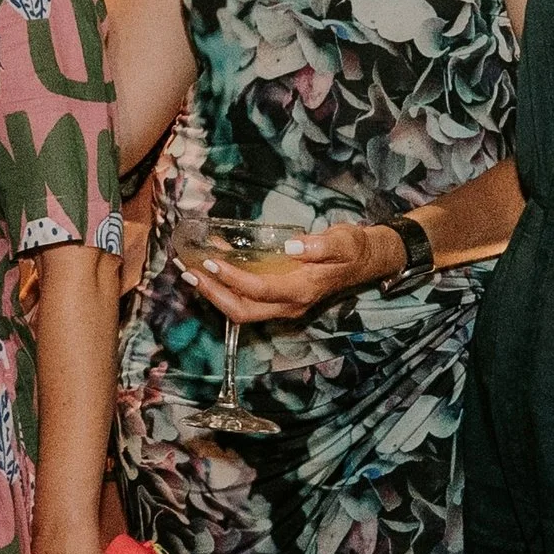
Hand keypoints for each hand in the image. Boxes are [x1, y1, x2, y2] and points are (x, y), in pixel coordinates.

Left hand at [176, 222, 403, 324]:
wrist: (365, 261)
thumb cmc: (352, 249)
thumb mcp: (343, 241)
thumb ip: (321, 245)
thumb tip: (293, 246)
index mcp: (302, 291)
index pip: (259, 290)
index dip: (233, 278)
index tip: (211, 260)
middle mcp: (289, 305)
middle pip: (242, 311)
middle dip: (212, 294)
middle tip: (188, 271)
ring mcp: (282, 305)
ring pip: (240, 310)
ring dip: (213, 293)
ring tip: (189, 271)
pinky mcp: (277, 298)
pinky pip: (245, 299)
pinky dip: (224, 287)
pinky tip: (209, 266)